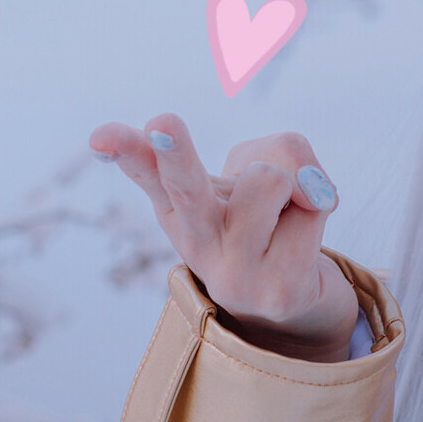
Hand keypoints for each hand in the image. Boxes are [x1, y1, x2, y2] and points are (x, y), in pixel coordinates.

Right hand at [87, 114, 360, 362]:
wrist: (291, 300)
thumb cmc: (268, 221)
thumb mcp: (258, 173)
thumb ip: (274, 154)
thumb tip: (304, 186)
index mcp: (176, 208)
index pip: (145, 171)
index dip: (126, 149)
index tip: (100, 136)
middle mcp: (196, 240)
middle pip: (185, 185)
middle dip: (175, 151)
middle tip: (162, 121)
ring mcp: (235, 271)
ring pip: (272, 177)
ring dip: (295, 179)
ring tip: (288, 210)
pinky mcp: (280, 290)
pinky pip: (315, 207)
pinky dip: (322, 206)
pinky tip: (306, 237)